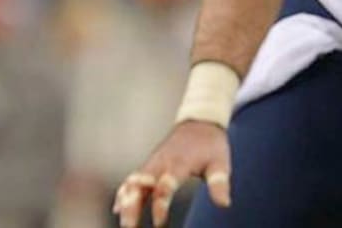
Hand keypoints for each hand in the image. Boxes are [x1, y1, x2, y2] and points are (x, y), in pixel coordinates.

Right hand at [113, 121, 230, 227]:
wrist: (198, 122)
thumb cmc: (210, 145)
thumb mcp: (220, 162)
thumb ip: (219, 183)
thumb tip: (224, 204)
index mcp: (177, 163)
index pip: (164, 186)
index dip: (160, 205)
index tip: (159, 224)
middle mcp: (160, 163)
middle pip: (140, 185)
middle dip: (132, 205)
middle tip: (128, 226)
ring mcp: (152, 163)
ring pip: (132, 183)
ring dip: (125, 201)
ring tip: (123, 222)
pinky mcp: (149, 165)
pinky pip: (132, 180)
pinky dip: (124, 193)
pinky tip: (118, 208)